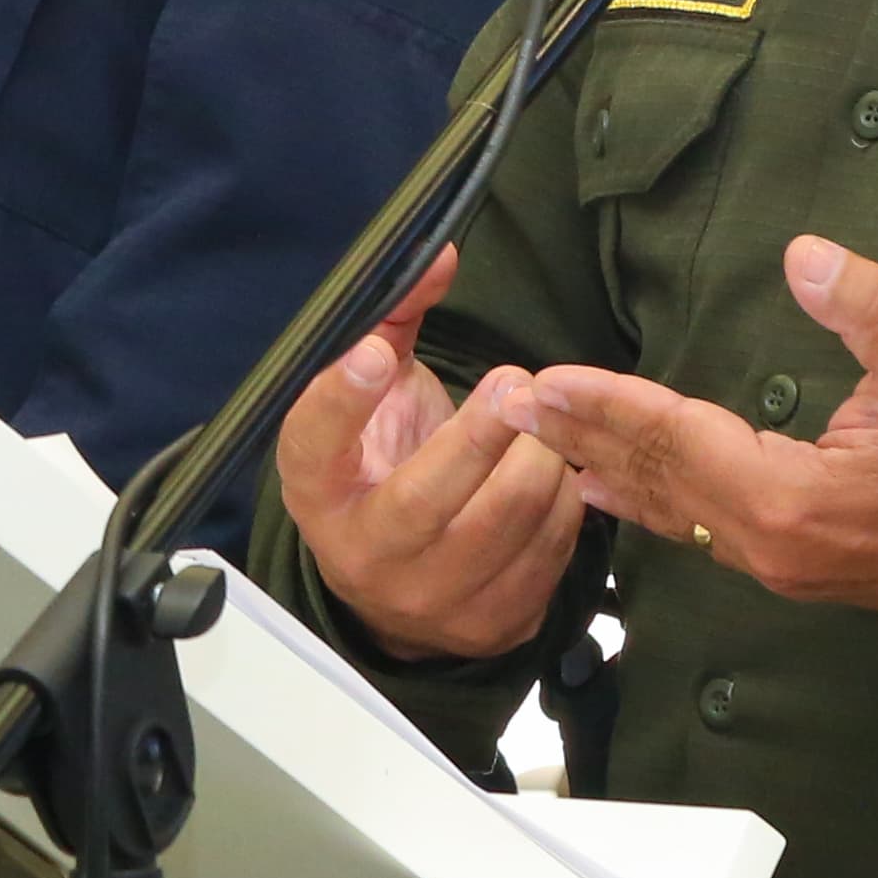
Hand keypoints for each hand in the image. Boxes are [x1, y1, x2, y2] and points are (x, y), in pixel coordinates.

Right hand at [271, 246, 587, 660]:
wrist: (399, 584)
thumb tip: (439, 251)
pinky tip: (554, 475)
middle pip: (427, 496)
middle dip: (484, 429)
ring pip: (506, 519)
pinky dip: (564, 501)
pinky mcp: (489, 625)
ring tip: (541, 430)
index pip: (313, 446)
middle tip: (515, 384)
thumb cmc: (385, 468)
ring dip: (539, 458)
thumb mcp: (375, 399)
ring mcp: (428, 600)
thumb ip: (396, 321)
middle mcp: (363, 556)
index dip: (340, 400)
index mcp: (318, 492)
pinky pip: (550, 552)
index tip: (374, 354)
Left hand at [514, 236, 877, 621]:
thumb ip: (868, 306)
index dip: (609, 402)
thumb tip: (805, 254)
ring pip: (671, 509)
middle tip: (510, 405)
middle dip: (581, 435)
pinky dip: (650, 500)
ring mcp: (778, 562)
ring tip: (540, 444)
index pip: (675, 437)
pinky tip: (615, 491)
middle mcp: (768, 542)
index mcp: (789, 498)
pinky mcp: (795, 566)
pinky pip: (698, 528)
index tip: (546, 380)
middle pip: (655, 477)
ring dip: (605, 468)